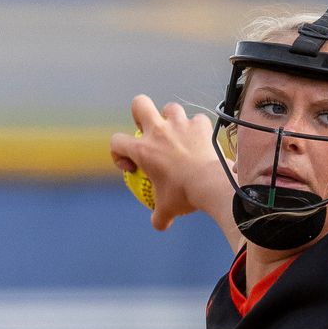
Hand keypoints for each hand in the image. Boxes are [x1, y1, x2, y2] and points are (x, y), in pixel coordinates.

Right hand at [109, 95, 232, 232]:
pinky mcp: (201, 126)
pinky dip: (200, 128)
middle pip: (139, 103)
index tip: (132, 167)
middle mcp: (158, 132)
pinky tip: (203, 140)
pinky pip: (199, 119)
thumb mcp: (168, 209)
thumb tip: (158, 225)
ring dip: (173, 119)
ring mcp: (180, 125)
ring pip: (171, 108)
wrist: (212, 185)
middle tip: (149, 132)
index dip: (119, 153)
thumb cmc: (185, 196)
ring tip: (179, 135)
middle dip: (140, 113)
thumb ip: (159, 216)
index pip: (116, 141)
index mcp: (142, 150)